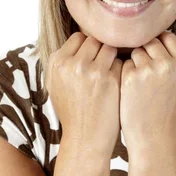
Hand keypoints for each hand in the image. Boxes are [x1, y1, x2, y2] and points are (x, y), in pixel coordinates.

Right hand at [45, 32, 122, 158]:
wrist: (85, 137)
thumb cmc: (72, 111)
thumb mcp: (54, 85)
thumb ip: (61, 62)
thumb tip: (75, 40)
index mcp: (58, 62)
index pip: (79, 37)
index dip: (87, 47)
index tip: (91, 60)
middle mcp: (73, 64)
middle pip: (95, 39)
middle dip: (101, 50)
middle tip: (104, 66)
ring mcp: (93, 71)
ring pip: (110, 47)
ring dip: (113, 58)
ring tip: (110, 74)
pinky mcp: (111, 79)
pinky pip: (121, 62)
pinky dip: (121, 70)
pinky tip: (118, 84)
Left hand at [120, 31, 175, 154]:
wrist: (154, 137)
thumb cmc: (168, 112)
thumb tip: (165, 38)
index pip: (169, 37)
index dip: (159, 42)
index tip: (153, 52)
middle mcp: (169, 64)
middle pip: (151, 41)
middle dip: (145, 51)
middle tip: (144, 68)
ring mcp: (149, 70)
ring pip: (136, 51)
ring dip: (134, 62)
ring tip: (139, 83)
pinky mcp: (131, 77)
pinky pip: (124, 64)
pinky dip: (125, 74)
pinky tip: (130, 90)